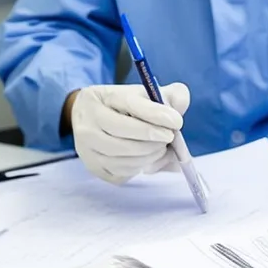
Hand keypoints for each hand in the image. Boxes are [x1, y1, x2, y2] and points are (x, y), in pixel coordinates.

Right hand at [67, 83, 191, 184]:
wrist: (89, 123)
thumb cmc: (121, 108)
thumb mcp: (140, 95)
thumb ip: (166, 95)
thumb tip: (181, 100)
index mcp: (97, 99)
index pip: (128, 105)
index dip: (155, 114)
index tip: (176, 121)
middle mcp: (86, 124)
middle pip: (124, 136)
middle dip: (153, 139)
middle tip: (169, 137)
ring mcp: (87, 149)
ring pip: (125, 158)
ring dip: (151, 155)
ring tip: (161, 147)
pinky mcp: (95, 169)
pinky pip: (124, 172)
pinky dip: (142, 166)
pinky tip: (148, 158)